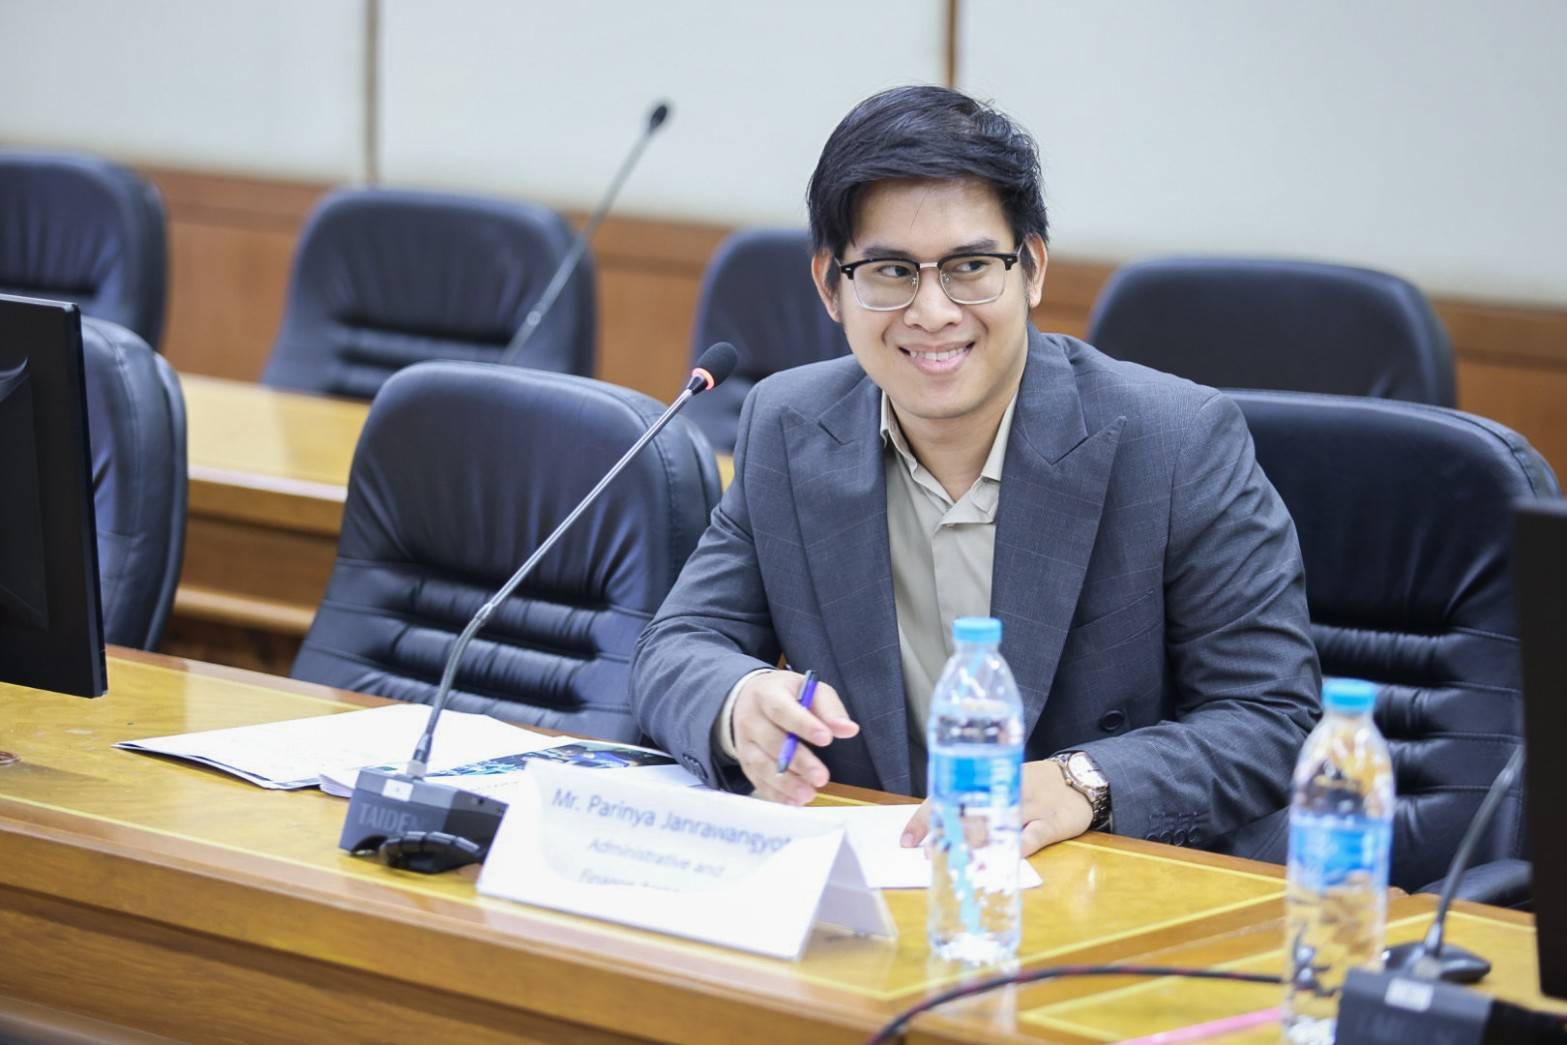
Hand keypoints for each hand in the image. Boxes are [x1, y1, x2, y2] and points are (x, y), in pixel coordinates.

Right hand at [732, 671, 858, 804]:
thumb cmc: (787, 695)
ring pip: (761, 764)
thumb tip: (848, 729)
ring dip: (786, 782)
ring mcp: (744, 742)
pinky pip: (758, 780)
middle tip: (821, 777)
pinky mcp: (745, 762)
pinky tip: (794, 801)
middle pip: (772, 741)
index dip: (803, 724)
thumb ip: (829, 709)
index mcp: (767, 694)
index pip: (781, 709)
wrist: (749, 699)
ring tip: (809, 794)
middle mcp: (751, 718)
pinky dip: (776, 793)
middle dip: (798, 761)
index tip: (826, 738)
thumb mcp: (810, 690)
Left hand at [900, 759, 1093, 856]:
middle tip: (929, 856)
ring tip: (958, 862)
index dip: (924, 819)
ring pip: (997, 824)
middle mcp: (1003, 791)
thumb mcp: (1001, 787)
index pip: (946, 797)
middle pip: (968, 813)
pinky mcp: (1052, 821)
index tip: (906, 842)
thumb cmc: (1031, 786)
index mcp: (986, 782)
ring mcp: (1028, 806)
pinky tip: (1005, 860)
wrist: (1080, 778)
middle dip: (947, 836)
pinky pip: (1034, 836)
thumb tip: (938, 833)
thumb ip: (974, 808)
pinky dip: (1019, 848)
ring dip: (976, 844)